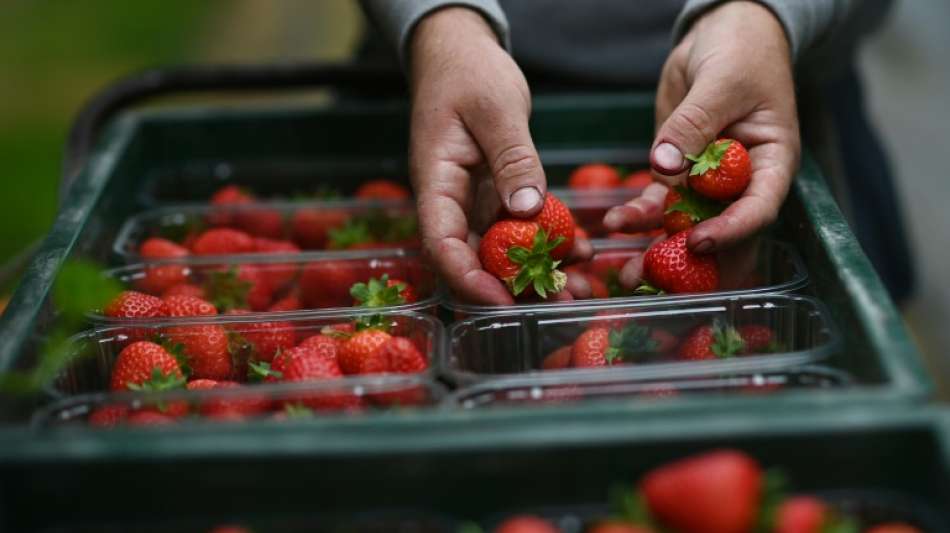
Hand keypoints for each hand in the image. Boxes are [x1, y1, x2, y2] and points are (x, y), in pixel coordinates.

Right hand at [409, 7, 589, 304]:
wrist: (461, 53)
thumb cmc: (468, 73)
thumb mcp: (495, 109)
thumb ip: (512, 159)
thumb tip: (529, 211)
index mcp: (437, 183)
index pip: (442, 244)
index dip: (470, 279)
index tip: (505, 300)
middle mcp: (452, 201)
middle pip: (473, 258)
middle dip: (513, 287)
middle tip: (561, 303)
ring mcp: (474, 201)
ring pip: (500, 250)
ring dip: (536, 272)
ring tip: (580, 287)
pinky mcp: (496, 195)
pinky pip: (519, 228)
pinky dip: (548, 242)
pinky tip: (580, 251)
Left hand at [605, 1, 799, 262]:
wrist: (722, 33)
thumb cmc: (741, 52)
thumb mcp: (722, 82)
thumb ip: (694, 125)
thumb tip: (664, 166)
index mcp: (771, 163)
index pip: (757, 208)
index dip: (730, 232)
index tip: (698, 243)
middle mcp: (741, 181)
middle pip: (720, 231)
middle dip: (688, 261)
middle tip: (653, 280)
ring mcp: (708, 181)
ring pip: (684, 225)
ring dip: (655, 249)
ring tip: (624, 271)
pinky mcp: (678, 173)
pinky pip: (657, 204)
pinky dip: (637, 217)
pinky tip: (614, 227)